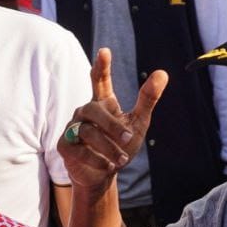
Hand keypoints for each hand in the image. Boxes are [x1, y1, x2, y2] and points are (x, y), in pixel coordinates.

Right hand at [58, 47, 167, 192]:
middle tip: (128, 138)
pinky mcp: (64, 145)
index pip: (100, 80)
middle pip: (94, 110)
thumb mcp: (138, 123)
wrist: (103, 175)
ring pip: (88, 131)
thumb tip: (162, 73)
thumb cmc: (120, 146)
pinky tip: (108, 166)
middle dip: (112, 125)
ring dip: (108, 146)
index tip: (104, 51)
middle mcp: (85, 111)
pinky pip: (78, 149)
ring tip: (122, 159)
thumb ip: (148, 99)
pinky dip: (95, 159)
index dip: (102, 66)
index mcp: (103, 103)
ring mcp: (72, 127)